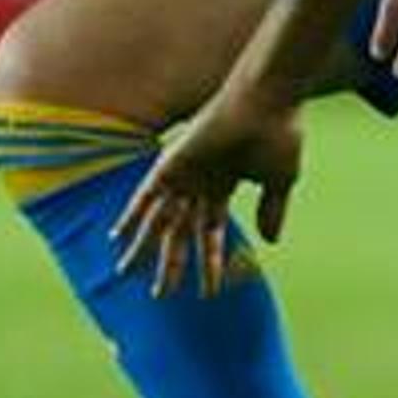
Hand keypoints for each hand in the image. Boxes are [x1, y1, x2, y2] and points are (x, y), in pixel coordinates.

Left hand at [112, 96, 304, 297]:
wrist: (268, 101)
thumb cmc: (279, 134)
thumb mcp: (280, 180)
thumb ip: (272, 210)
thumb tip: (270, 242)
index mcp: (224, 187)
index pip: (212, 234)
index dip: (209, 263)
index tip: (208, 293)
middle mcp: (199, 182)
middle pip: (178, 233)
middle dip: (169, 264)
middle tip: (158, 295)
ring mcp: (184, 174)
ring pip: (158, 220)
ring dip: (142, 248)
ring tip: (126, 274)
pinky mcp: (172, 163)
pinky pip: (144, 195)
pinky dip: (130, 215)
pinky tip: (117, 236)